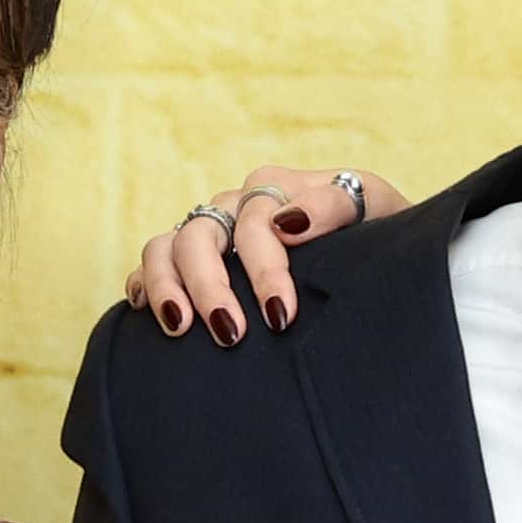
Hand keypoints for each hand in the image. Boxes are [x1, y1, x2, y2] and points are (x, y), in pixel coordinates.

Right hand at [130, 165, 404, 342]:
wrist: (377, 257)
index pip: (253, 221)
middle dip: (211, 286)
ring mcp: (208, 233)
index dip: (263, 268)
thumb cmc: (375, 233)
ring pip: (164, 247)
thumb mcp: (373, 207)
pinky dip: (144, 286)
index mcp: (274, 187)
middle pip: (200, 235)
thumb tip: (284, 223)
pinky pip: (149, 265)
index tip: (280, 315)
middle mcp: (232, 207)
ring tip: (180, 330)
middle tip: (232, 335)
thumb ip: (333, 205)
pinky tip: (155, 317)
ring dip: (167, 287)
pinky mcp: (189, 263)